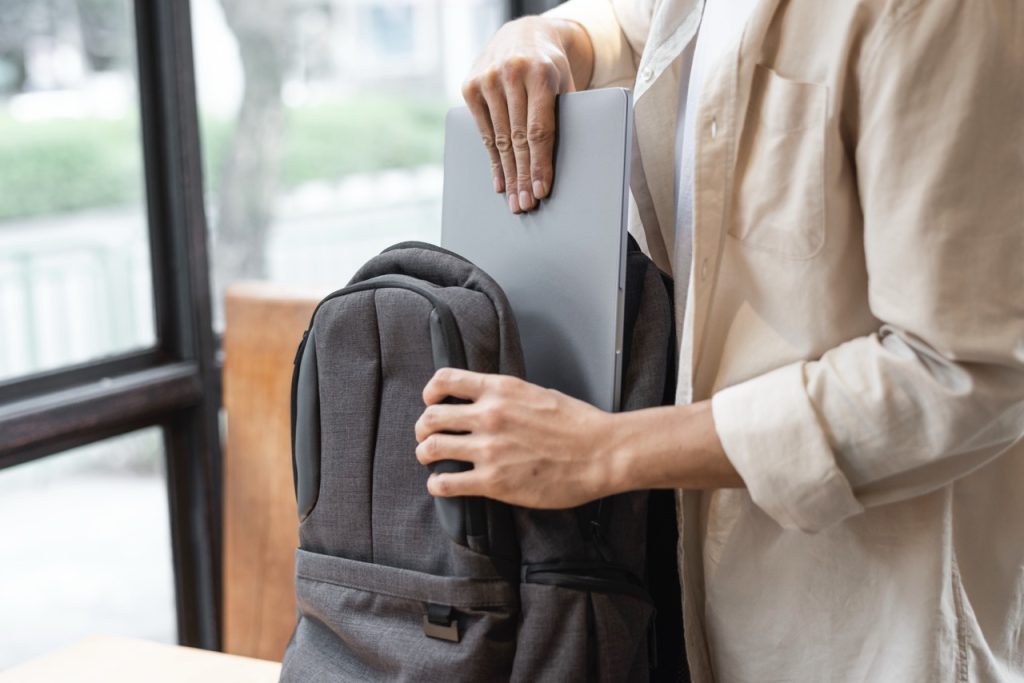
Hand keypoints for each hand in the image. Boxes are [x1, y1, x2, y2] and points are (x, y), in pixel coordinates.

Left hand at [414, 368, 615, 508]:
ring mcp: (489, 449)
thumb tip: (487, 402)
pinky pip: (446, 483)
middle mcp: (490, 415)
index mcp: (501, 389)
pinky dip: (437, 484)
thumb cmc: (578, 425)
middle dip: (424, 428)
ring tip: (431, 460)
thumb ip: (507, 396)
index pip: (445, 380)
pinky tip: (443, 484)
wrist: (601, 453)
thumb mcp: (537, 393)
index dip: (431, 392)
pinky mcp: (493, 481)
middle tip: (428, 437)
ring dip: (425, 455)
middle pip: (431, 417)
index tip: (431, 401)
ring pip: (431, 448)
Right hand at [461, 16, 592, 213]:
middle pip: (518, 139)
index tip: (541, 189)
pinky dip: (492, 160)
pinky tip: (499, 180)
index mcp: (540, 73)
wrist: (522, 34)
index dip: (540, 163)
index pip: (539, 129)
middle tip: (526, 204)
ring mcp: (487, 79)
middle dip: (523, 176)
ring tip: (515, 200)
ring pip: (500, 139)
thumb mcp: (565, 82)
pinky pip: (483, 133)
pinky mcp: (470, 86)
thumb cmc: (550, 66)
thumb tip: (572, 163)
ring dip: (508, 174)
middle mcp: (511, 74)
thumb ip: (565, 114)